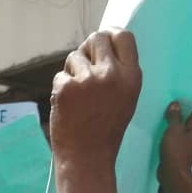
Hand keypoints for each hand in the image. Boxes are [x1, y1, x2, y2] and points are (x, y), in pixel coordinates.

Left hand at [50, 30, 141, 166]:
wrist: (87, 158)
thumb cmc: (105, 131)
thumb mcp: (126, 99)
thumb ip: (119, 72)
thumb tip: (103, 43)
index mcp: (132, 76)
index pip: (123, 36)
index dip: (110, 35)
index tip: (101, 41)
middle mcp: (112, 74)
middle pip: (97, 38)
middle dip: (87, 49)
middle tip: (83, 66)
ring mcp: (88, 79)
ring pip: (74, 56)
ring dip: (71, 71)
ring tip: (78, 96)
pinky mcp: (66, 87)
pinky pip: (60, 76)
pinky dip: (60, 89)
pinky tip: (67, 106)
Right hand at [158, 101, 191, 183]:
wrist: (172, 172)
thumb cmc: (176, 150)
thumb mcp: (174, 130)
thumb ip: (175, 115)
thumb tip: (175, 104)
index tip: (182, 93)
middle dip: (184, 107)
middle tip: (171, 99)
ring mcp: (191, 139)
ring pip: (185, 123)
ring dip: (177, 118)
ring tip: (166, 109)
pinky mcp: (182, 145)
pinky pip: (179, 132)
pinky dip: (174, 127)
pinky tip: (164, 123)